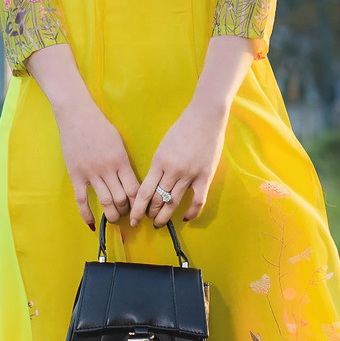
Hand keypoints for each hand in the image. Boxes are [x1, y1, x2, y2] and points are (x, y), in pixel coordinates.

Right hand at [25, 44, 140, 228]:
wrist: (76, 115)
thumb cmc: (100, 126)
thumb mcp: (118, 142)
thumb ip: (124, 162)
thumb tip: (130, 181)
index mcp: (121, 161)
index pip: (135, 189)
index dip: (139, 202)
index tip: (141, 207)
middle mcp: (108, 170)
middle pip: (122, 199)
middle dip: (127, 210)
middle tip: (128, 214)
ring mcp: (91, 174)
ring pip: (105, 202)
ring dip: (112, 214)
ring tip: (115, 218)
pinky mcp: (76, 176)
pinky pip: (82, 200)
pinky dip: (87, 214)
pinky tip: (93, 224)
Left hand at [128, 95, 228, 227]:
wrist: (205, 118)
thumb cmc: (183, 129)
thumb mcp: (163, 146)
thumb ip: (159, 165)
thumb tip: (153, 184)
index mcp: (159, 162)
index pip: (144, 192)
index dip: (138, 209)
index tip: (134, 219)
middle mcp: (172, 171)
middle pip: (157, 200)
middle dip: (150, 213)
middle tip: (148, 219)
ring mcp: (189, 175)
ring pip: (173, 203)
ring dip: (165, 216)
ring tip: (160, 222)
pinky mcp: (205, 176)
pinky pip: (197, 201)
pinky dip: (191, 212)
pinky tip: (185, 218)